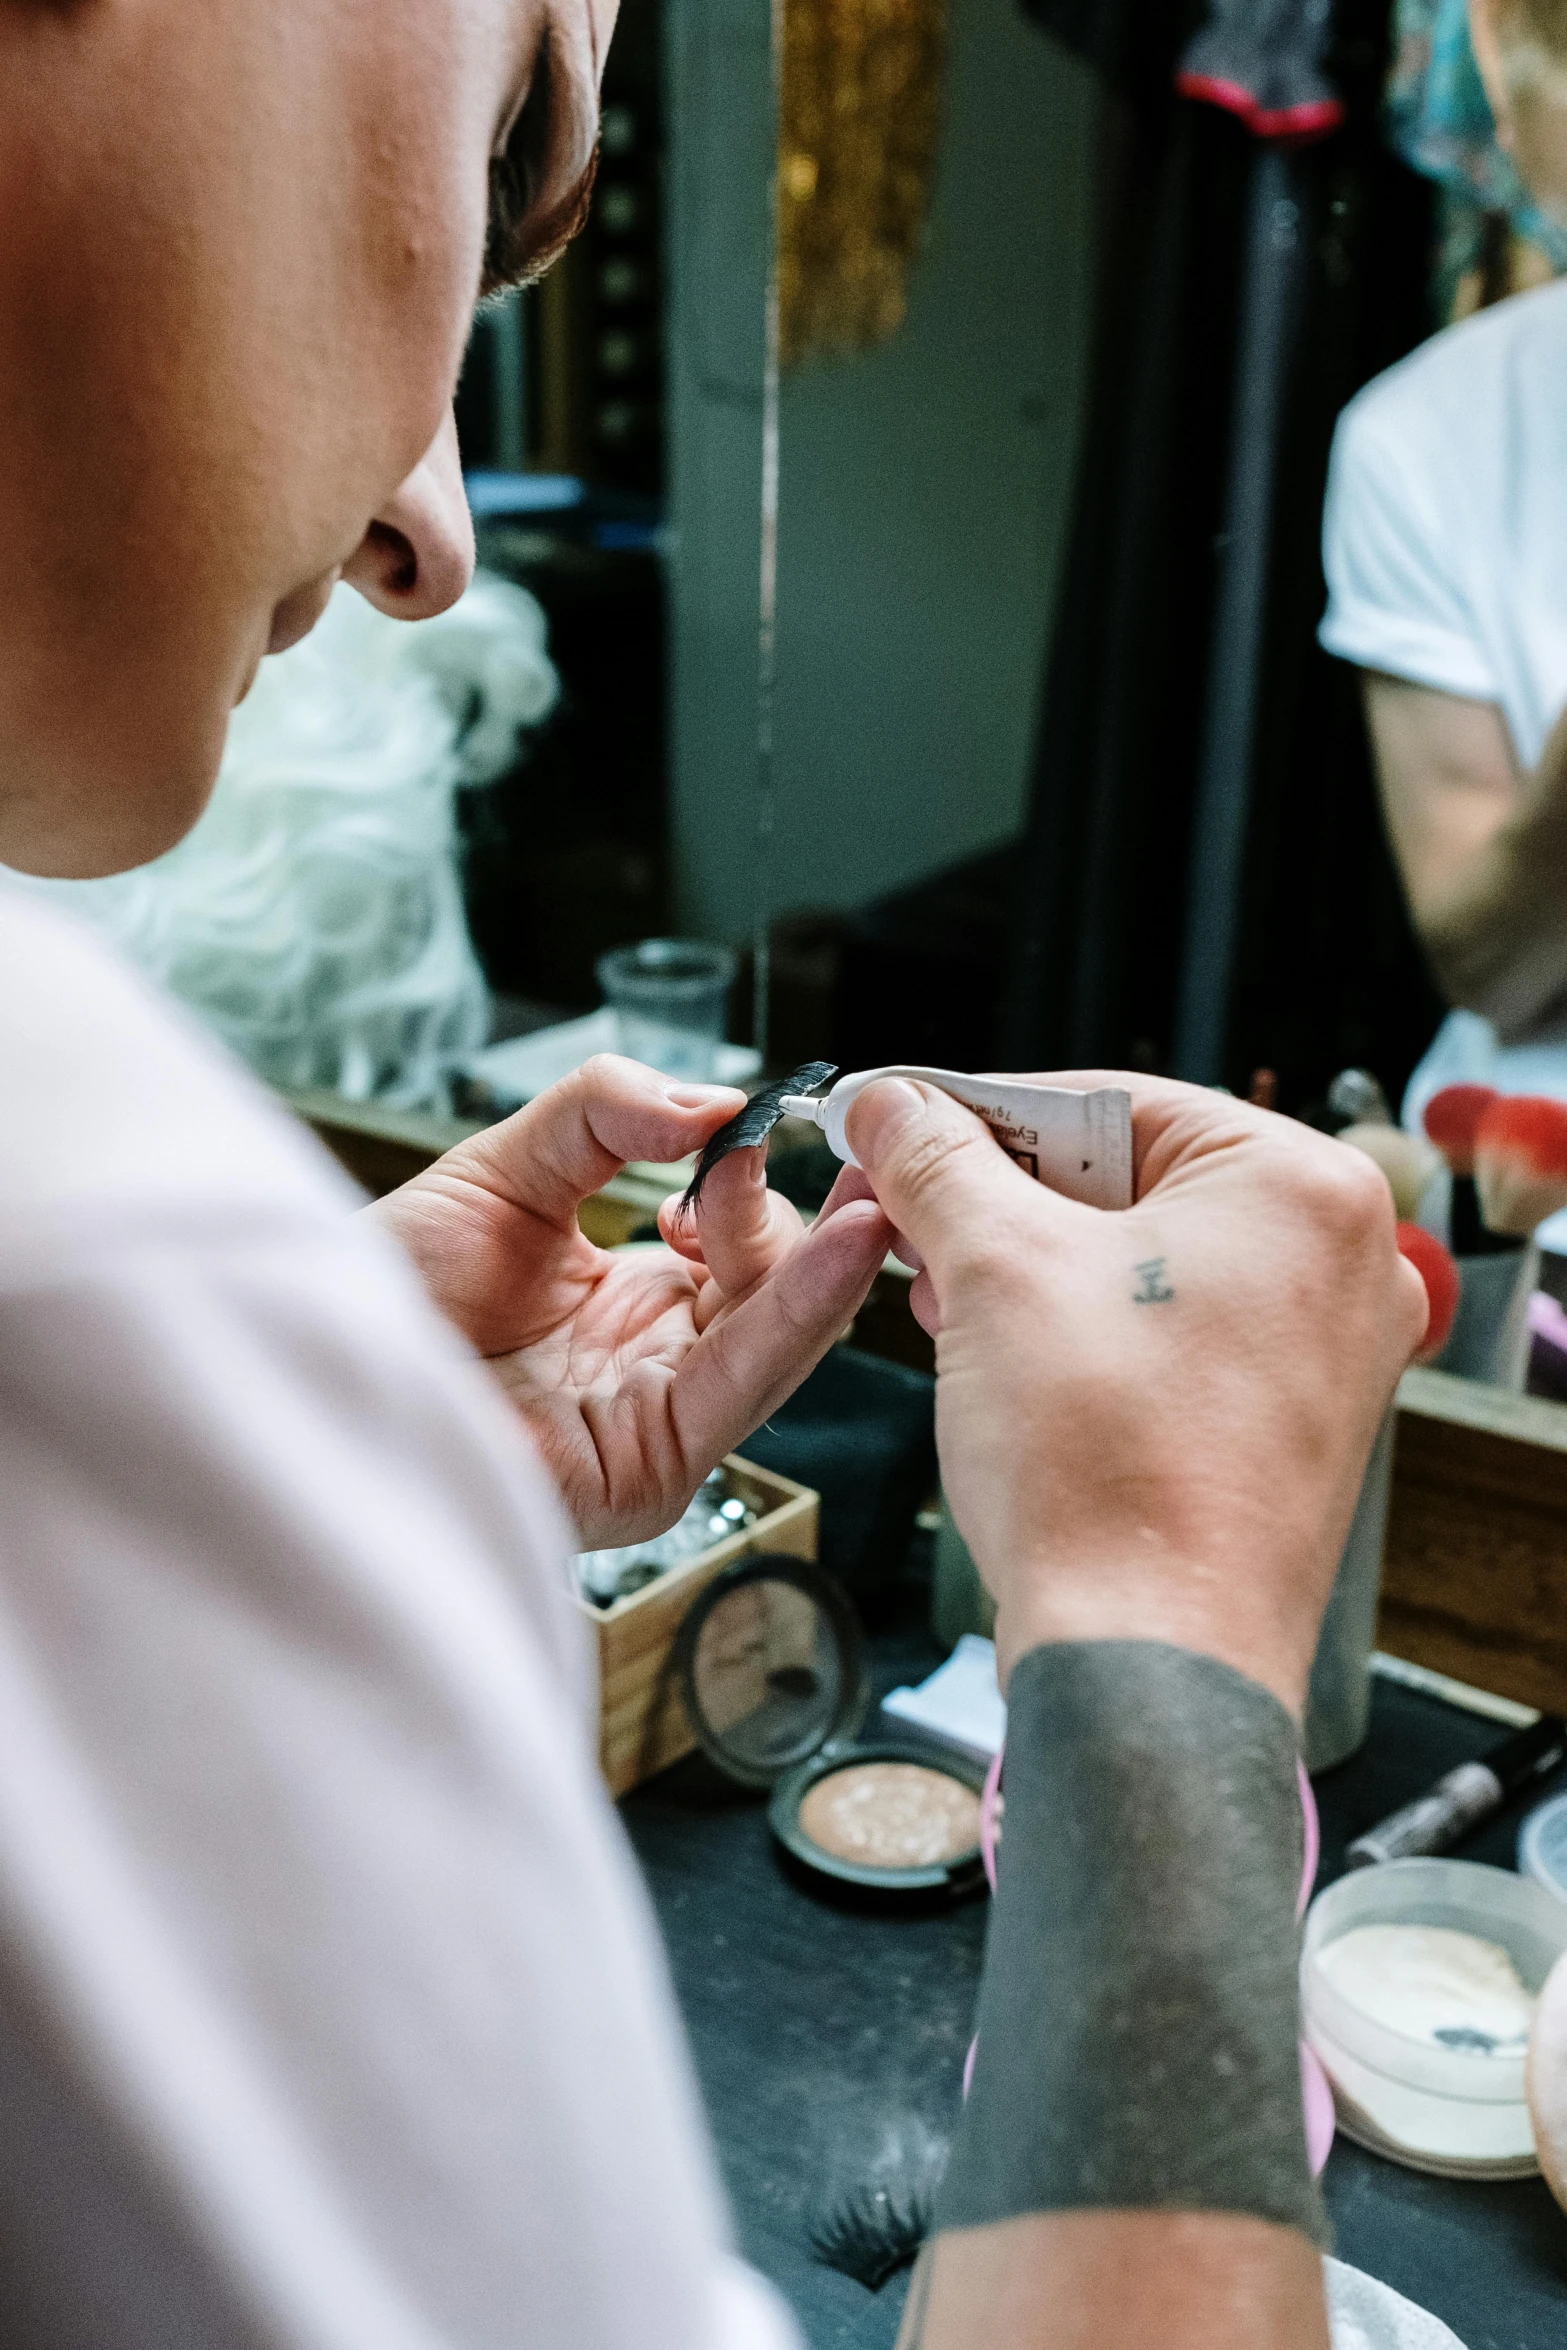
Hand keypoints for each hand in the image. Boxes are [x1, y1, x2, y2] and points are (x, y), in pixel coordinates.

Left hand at [369, 1055, 891, 1547]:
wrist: (301, 1363)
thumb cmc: (378, 1293)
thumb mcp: (507, 1168)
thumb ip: (605, 1112)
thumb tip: (711, 1103)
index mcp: (626, 1310)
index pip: (734, 1251)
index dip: (748, 1188)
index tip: (742, 1128)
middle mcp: (649, 1371)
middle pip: (772, 1293)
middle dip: (784, 1218)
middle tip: (759, 1152)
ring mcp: (654, 1423)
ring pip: (781, 1338)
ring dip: (821, 1261)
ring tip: (858, 1195)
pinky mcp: (650, 1466)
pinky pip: (749, 1382)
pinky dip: (805, 1311)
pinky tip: (845, 1252)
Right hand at [846, 1072, 1426, 1714]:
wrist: (1145, 1661)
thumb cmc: (1104, 1470)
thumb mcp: (992, 1269)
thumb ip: (935, 1161)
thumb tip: (890, 1106)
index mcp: (1302, 1187)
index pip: (1110, 1101)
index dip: (979, 1113)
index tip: (898, 1125)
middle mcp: (1341, 1261)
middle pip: (1131, 1179)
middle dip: (1004, 1204)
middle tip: (909, 1223)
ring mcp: (1326, 1350)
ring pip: (1145, 1262)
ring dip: (1031, 1271)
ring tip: (946, 1302)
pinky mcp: (1290, 1424)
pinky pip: (1173, 1336)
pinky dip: (1085, 1335)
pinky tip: (1005, 1360)